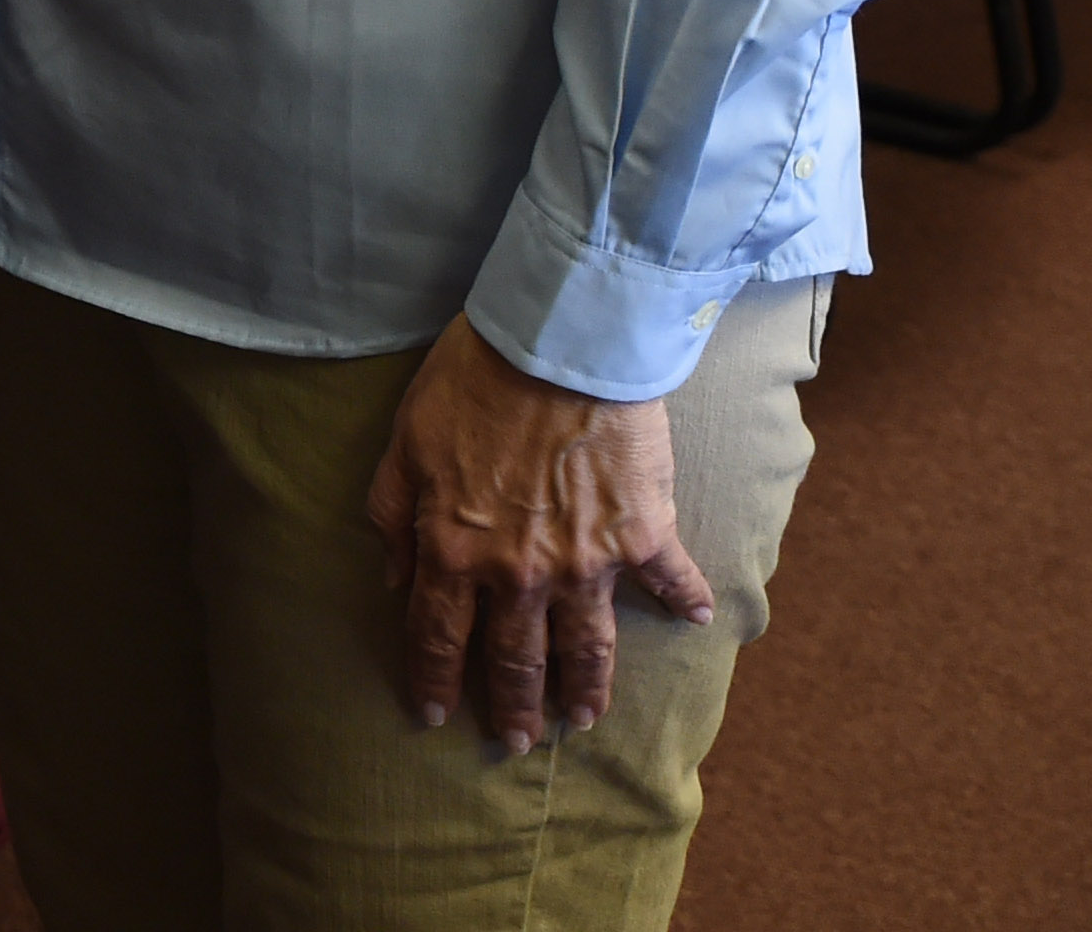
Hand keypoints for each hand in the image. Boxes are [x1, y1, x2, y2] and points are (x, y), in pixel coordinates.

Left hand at [365, 314, 713, 752]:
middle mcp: (519, 573)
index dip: (434, 678)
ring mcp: (586, 561)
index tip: (432, 713)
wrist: (556, 349)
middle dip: (512, 706)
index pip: (438, 634)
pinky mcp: (643, 534)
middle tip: (513, 742)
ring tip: (583, 720)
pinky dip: (686, 602)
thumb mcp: (404, 445)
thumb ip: (393, 515)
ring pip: (587, 645)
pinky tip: (698, 622)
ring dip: (586, 687)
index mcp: (454, 551)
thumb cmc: (468, 385)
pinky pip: (669, 580)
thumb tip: (394, 578)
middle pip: (516, 657)